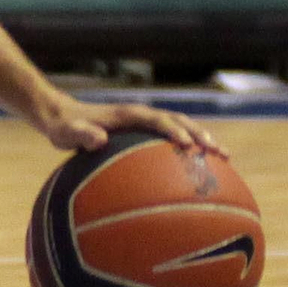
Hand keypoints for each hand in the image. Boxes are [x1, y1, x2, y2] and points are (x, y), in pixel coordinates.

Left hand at [34, 94, 225, 158]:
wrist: (63, 117)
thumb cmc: (65, 128)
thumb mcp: (66, 132)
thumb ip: (80, 134)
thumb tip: (98, 139)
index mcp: (127, 115)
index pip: (156, 119)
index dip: (173, 130)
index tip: (188, 146)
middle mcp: (141, 116)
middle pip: (178, 121)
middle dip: (200, 135)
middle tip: (221, 154)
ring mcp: (145, 124)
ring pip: (182, 128)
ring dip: (203, 140)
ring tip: (225, 159)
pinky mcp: (145, 133)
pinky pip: (172, 140)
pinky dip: (191, 150)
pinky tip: (201, 171)